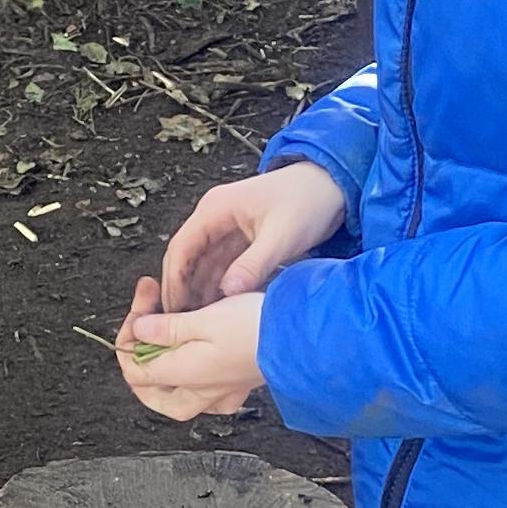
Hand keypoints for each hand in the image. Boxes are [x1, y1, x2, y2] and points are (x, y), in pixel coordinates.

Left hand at [115, 275, 266, 421]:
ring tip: (162, 342)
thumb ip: (166, 329)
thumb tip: (140, 332)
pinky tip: (197, 362)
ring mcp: (220, 392)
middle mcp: (200, 391)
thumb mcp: (204, 318)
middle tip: (141, 327)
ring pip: (176, 396)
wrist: (302, 338)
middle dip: (137, 359)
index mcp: (184, 373)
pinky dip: (193, 380)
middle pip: (150, 391)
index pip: (134, 369)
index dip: (129, 338)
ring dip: (163, 370)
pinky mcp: (239, 387)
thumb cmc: (258, 327)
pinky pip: (207, 395)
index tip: (142, 308)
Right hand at [158, 158, 349, 308]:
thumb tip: (227, 292)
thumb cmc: (308, 201)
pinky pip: (221, 265)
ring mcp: (227, 228)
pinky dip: (219, 286)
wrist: (333, 185)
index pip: (181, 248)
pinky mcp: (242, 239)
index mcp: (215, 209)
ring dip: (201, 290)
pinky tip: (220, 308)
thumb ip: (254, 264)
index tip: (173, 310)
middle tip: (182, 322)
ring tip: (200, 322)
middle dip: (182, 289)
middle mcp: (215, 217)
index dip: (173, 281)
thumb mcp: (282, 235)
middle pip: (187, 258)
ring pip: (203, 265)